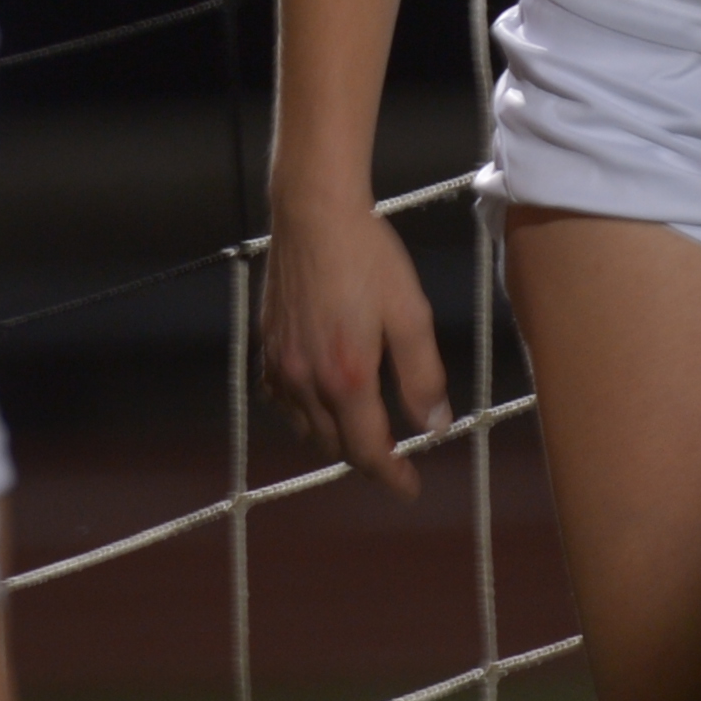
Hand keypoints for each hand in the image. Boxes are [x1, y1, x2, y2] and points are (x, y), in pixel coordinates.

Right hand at [259, 188, 451, 498]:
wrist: (314, 213)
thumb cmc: (368, 257)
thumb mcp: (410, 314)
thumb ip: (422, 375)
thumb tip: (435, 425)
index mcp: (348, 377)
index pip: (369, 450)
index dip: (391, 476)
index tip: (409, 488)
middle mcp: (307, 380)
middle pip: (335, 445)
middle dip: (366, 459)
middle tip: (393, 460)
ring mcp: (281, 364)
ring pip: (306, 428)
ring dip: (335, 440)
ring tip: (362, 434)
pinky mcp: (266, 346)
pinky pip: (282, 401)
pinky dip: (304, 414)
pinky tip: (321, 401)